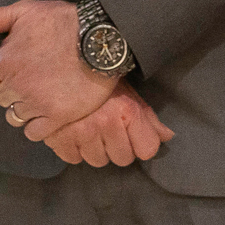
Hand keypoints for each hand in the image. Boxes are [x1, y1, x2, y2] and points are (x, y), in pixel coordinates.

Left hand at [0, 0, 115, 137]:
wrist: (101, 38)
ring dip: (24, 108)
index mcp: (4, 62)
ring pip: (15, 117)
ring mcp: (37, 104)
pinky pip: (34, 133)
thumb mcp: (23, 11)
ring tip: (40, 93)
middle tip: (29, 77)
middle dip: (10, 90)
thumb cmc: (61, 21)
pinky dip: (38, 125)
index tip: (1, 73)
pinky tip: (48, 110)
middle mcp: (17, 86)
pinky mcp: (57, 117)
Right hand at [40, 82, 173, 166]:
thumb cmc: (99, 77)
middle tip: (107, 128)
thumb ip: (149, 118)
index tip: (131, 133)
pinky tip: (73, 131)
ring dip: (94, 148)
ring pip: (98, 161)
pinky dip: (73, 148)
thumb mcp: (128, 92)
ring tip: (90, 128)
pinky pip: (73, 158)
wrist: (66, 63)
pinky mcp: (58, 138)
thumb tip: (167, 137)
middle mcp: (105, 123)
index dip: (140, 142)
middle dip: (117, 146)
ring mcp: (81, 132)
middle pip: (122, 158)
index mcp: (126, 111)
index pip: (146, 150)